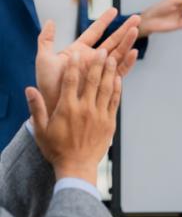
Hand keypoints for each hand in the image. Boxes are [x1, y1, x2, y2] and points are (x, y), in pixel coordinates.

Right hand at [26, 50, 121, 184]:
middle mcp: (85, 109)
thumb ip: (36, 108)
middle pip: (92, 81)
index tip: (77, 53)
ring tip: (112, 58)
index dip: (74, 65)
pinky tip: (118, 78)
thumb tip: (29, 89)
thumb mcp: (40, 129)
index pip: (70, 81)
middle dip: (97, 63)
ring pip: (106, 88)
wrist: (76, 166)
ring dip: (110, 72)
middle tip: (102, 50)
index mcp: (67, 108)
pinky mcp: (109, 121)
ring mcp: (99, 114)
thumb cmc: (56, 148)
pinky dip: (117, 88)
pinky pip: (115, 101)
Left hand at [35, 9, 138, 113]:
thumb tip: (50, 21)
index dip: (104, 21)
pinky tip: (133, 52)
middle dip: (124, 29)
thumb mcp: (44, 59)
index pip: (95, 32)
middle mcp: (93, 58)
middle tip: (137, 18)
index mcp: (79, 50)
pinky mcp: (106, 82)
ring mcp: (100, 69)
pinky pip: (119, 71)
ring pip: (118, 52)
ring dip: (128, 41)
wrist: (53, 104)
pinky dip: (127, 62)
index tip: (114, 10)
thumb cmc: (47, 84)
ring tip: (136, 30)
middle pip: (112, 40)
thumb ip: (46, 40)